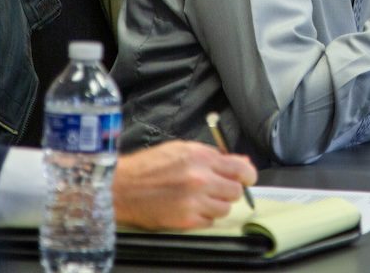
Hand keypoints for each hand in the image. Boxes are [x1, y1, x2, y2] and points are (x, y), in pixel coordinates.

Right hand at [113, 140, 256, 229]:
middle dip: (229, 189)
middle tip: (217, 187)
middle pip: (236, 191)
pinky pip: (210, 221)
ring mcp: (194, 201)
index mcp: (201, 158)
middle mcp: (200, 179)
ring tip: (200, 198)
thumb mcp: (181, 149)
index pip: (241, 169)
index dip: (247, 175)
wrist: (122, 187)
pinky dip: (204, 216)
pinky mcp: (186, 220)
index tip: (246, 178)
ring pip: (225, 208)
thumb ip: (213, 155)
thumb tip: (240, 162)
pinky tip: (190, 207)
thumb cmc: (149, 166)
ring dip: (217, 204)